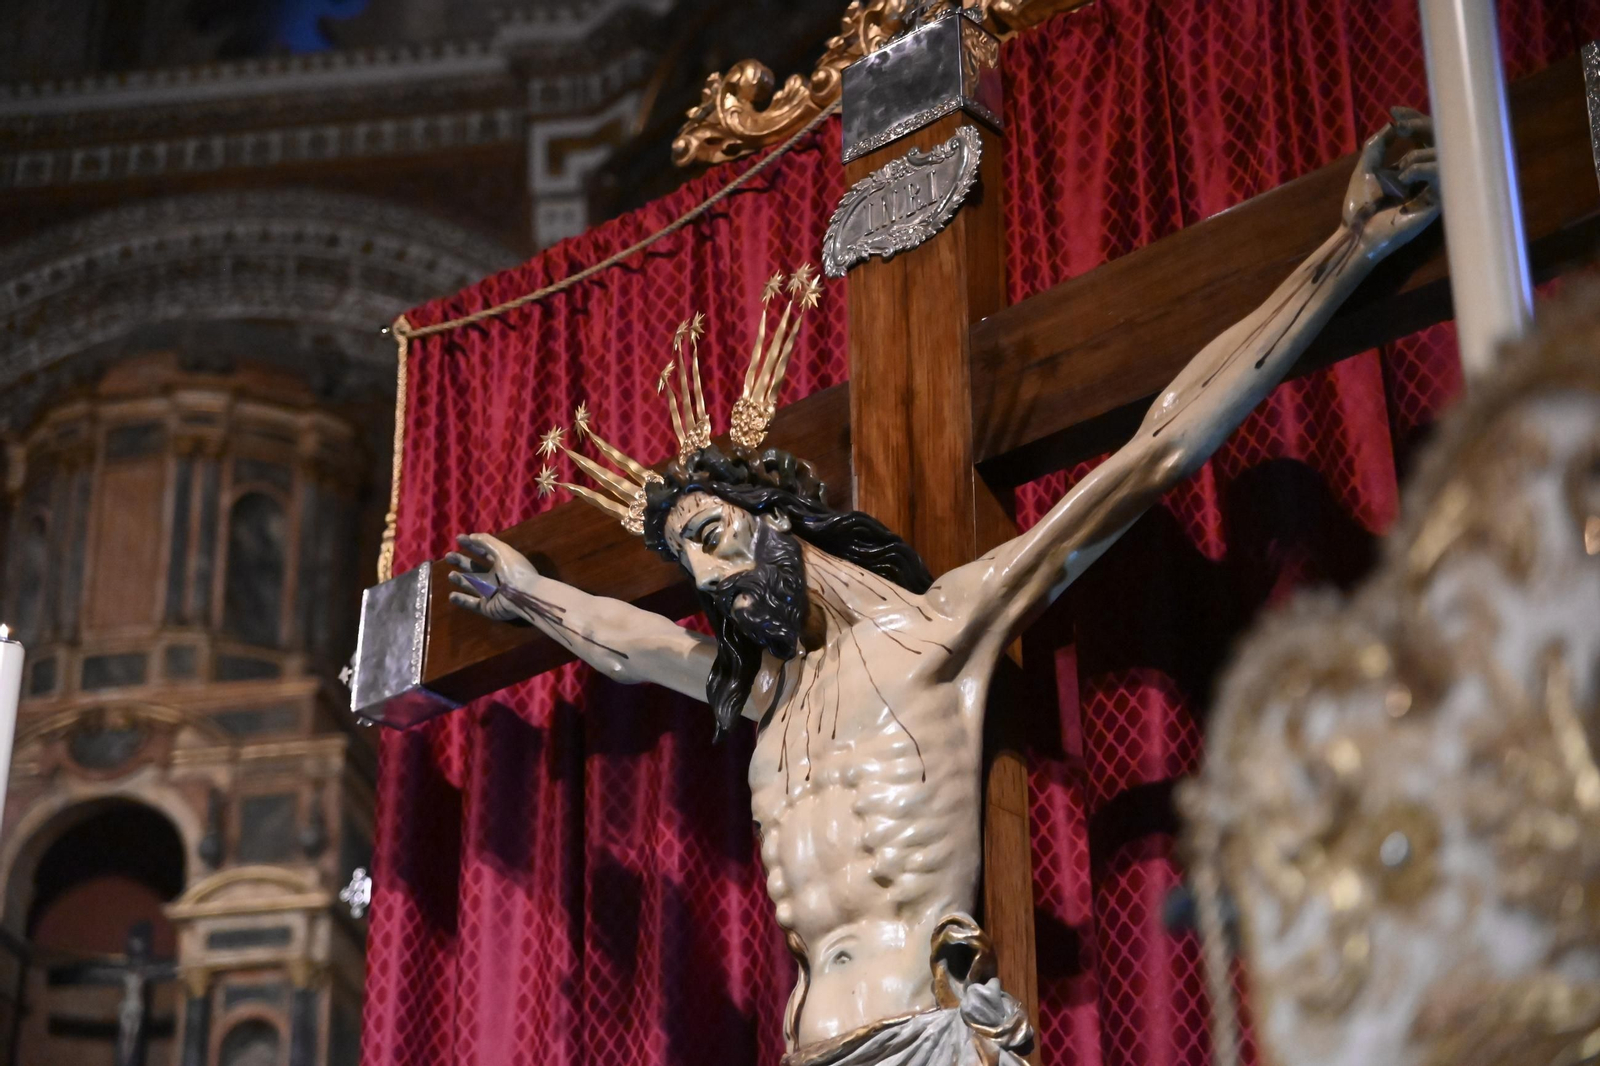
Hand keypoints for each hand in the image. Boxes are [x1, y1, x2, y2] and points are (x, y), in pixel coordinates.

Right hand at [445, 533, 539, 624]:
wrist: (523, 595)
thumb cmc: (514, 570)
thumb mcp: (502, 550)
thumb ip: (487, 542)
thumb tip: (471, 536)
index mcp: (501, 563)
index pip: (484, 553)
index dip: (472, 545)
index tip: (458, 539)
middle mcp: (495, 577)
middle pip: (475, 568)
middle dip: (462, 562)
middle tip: (448, 556)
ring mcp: (490, 593)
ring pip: (472, 585)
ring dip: (461, 580)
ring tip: (451, 575)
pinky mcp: (487, 607)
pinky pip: (472, 604)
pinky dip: (462, 600)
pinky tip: (452, 595)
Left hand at [1344, 107, 1439, 257]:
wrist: (1357, 234)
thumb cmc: (1361, 206)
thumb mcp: (1366, 168)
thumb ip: (1378, 145)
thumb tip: (1393, 123)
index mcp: (1414, 167)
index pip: (1425, 136)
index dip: (1414, 119)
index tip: (1395, 111)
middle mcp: (1429, 175)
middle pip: (1441, 138)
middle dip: (1421, 125)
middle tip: (1401, 126)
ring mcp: (1436, 188)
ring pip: (1443, 153)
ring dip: (1416, 155)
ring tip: (1397, 172)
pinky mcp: (1440, 201)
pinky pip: (1441, 172)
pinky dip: (1420, 168)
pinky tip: (1402, 178)